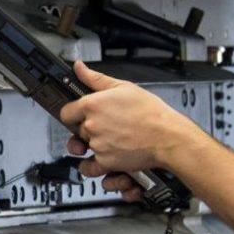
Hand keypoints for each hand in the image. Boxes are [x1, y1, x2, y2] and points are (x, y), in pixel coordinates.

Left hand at [59, 60, 187, 198]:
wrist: (167, 136)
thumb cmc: (151, 112)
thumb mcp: (124, 87)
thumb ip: (96, 78)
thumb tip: (79, 67)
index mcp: (92, 104)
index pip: (66, 112)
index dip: (73, 113)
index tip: (78, 115)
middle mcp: (91, 125)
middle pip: (76, 129)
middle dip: (86, 128)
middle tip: (104, 126)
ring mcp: (97, 144)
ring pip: (85, 146)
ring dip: (92, 145)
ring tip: (106, 140)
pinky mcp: (105, 162)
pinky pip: (91, 166)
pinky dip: (96, 164)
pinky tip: (104, 157)